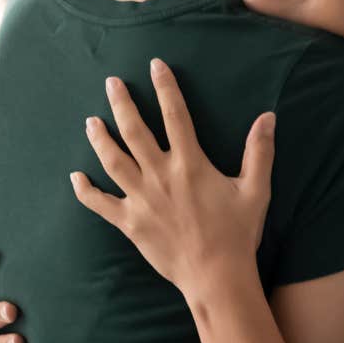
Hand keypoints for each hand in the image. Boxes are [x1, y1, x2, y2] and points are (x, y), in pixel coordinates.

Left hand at [70, 59, 274, 301]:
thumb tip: (268, 117)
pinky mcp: (130, 223)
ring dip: (100, 139)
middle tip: (111, 83)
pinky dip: (86, 191)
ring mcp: (142, 199)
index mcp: (190, 164)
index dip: (165, 88)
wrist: (216, 276)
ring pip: (113, 161)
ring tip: (90, 121)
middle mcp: (161, 176)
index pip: (175, 115)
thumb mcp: (255, 190)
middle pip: (134, 131)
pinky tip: (75, 178)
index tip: (155, 65)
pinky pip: (101, 204)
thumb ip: (259, 151)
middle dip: (121, 103)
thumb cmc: (238, 233)